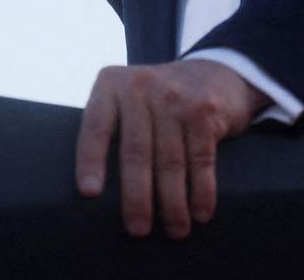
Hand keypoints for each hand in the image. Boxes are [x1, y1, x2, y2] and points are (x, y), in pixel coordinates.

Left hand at [75, 59, 269, 238]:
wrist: (214, 72)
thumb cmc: (159, 100)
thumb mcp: (128, 97)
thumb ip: (111, 125)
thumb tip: (93, 191)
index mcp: (111, 84)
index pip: (95, 126)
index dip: (90, 161)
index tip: (89, 193)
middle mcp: (141, 86)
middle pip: (135, 151)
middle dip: (137, 197)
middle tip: (138, 230)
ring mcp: (175, 97)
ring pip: (170, 161)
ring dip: (173, 203)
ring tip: (175, 231)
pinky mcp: (205, 110)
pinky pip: (201, 160)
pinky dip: (202, 191)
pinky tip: (200, 213)